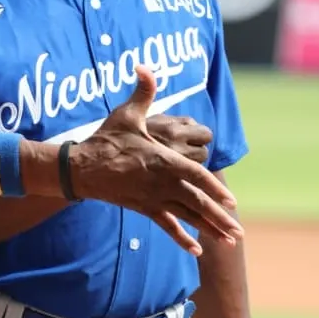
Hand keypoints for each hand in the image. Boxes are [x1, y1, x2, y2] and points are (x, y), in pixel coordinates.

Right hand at [71, 65, 241, 254]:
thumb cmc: (105, 139)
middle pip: (197, 203)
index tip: (231, 201)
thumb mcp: (126, 114)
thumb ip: (143, 91)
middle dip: (220, 218)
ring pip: (187, 217)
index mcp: (162, 160)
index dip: (215, 189)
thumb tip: (145, 66)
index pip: (196, 176)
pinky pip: (166, 226)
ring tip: (228, 241)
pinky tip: (196, 251)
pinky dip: (181, 238)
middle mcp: (161, 183)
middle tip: (238, 232)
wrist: (81, 168)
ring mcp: (153, 198)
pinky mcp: (143, 208)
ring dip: (209, 230)